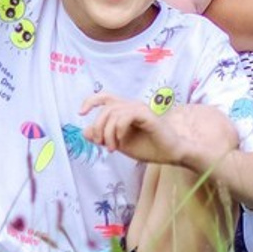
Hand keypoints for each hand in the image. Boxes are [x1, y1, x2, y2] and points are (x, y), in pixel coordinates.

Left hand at [80, 94, 237, 170]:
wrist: (171, 154)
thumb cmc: (149, 148)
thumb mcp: (120, 145)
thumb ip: (104, 137)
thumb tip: (85, 131)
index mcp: (125, 110)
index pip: (104, 97)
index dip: (90, 101)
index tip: (81, 113)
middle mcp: (131, 105)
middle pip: (105, 108)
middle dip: (98, 127)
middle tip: (102, 144)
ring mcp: (139, 109)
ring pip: (113, 113)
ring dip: (108, 133)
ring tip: (112, 148)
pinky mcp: (147, 115)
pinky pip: (125, 116)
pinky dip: (118, 129)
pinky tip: (121, 140)